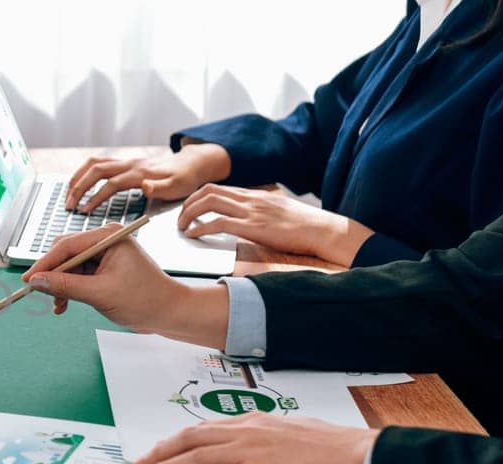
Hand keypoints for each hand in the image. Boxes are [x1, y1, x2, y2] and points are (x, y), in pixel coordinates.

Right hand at [20, 225, 228, 348]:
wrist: (170, 313)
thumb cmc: (145, 300)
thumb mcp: (100, 294)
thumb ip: (66, 286)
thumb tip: (36, 281)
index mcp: (109, 237)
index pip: (67, 246)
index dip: (44, 264)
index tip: (28, 280)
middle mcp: (106, 240)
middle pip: (66, 254)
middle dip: (52, 276)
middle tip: (39, 294)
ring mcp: (105, 254)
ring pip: (70, 266)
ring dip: (61, 286)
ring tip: (58, 306)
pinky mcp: (105, 268)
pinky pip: (79, 275)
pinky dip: (70, 289)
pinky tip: (65, 304)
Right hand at [65, 143, 231, 211]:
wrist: (190, 164)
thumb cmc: (183, 179)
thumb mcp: (178, 187)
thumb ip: (160, 188)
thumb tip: (145, 186)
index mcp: (139, 173)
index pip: (111, 183)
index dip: (96, 197)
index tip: (84, 210)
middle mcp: (129, 164)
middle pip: (96, 170)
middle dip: (79, 187)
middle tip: (68, 205)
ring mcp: (125, 161)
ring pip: (93, 163)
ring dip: (77, 177)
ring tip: (67, 194)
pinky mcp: (123, 162)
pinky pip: (97, 163)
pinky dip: (83, 172)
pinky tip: (78, 184)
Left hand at [134, 413, 378, 463]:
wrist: (352, 454)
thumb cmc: (327, 445)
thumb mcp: (287, 428)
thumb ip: (262, 432)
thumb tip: (247, 437)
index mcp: (253, 421)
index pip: (204, 428)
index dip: (176, 438)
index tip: (159, 447)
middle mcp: (246, 432)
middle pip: (191, 439)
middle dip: (161, 451)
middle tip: (141, 462)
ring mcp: (250, 452)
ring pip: (196, 458)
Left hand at [177, 184, 373, 265]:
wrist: (323, 230)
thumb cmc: (303, 226)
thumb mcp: (277, 211)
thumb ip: (259, 211)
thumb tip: (244, 219)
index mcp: (255, 194)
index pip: (218, 188)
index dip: (198, 197)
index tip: (189, 208)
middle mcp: (250, 198)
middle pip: (207, 191)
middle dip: (187, 204)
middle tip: (179, 218)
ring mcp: (251, 211)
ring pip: (208, 203)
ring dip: (189, 214)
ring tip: (182, 227)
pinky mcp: (253, 227)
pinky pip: (218, 223)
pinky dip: (200, 228)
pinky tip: (193, 236)